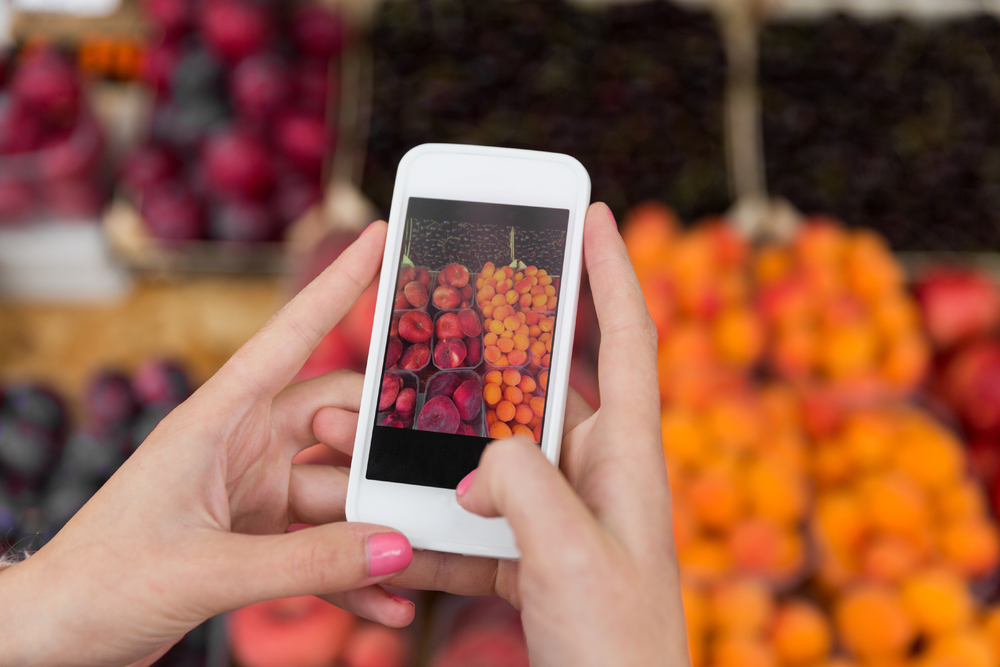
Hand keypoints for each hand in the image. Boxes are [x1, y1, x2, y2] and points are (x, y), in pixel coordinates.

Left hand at [0, 222, 418, 666]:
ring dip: (374, 526)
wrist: (51, 641)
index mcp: (216, 420)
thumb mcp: (206, 571)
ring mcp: (254, 492)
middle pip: (337, 420)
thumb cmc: (98, 585)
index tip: (379, 237)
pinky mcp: (259, 538)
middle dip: (382, 446)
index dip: (338, 284)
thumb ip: (308, 564)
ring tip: (418, 561)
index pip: (289, 336)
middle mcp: (241, 445)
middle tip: (429, 474)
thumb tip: (396, 548)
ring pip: (340, 488)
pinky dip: (354, 572)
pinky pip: (323, 547)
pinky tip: (388, 598)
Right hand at [389, 203, 690, 665]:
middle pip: (538, 389)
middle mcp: (594, 475)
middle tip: (440, 315)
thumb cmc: (619, 649)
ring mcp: (558, 515)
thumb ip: (524, 485)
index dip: (610, 272)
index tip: (591, 214)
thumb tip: (480, 457)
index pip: (626, 339)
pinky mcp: (528, 555)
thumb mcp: (571, 556)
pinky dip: (427, 514)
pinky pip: (470, 517)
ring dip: (435, 444)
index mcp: (626, 457)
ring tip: (375, 425)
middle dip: (484, 357)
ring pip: (488, 455)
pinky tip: (383, 514)